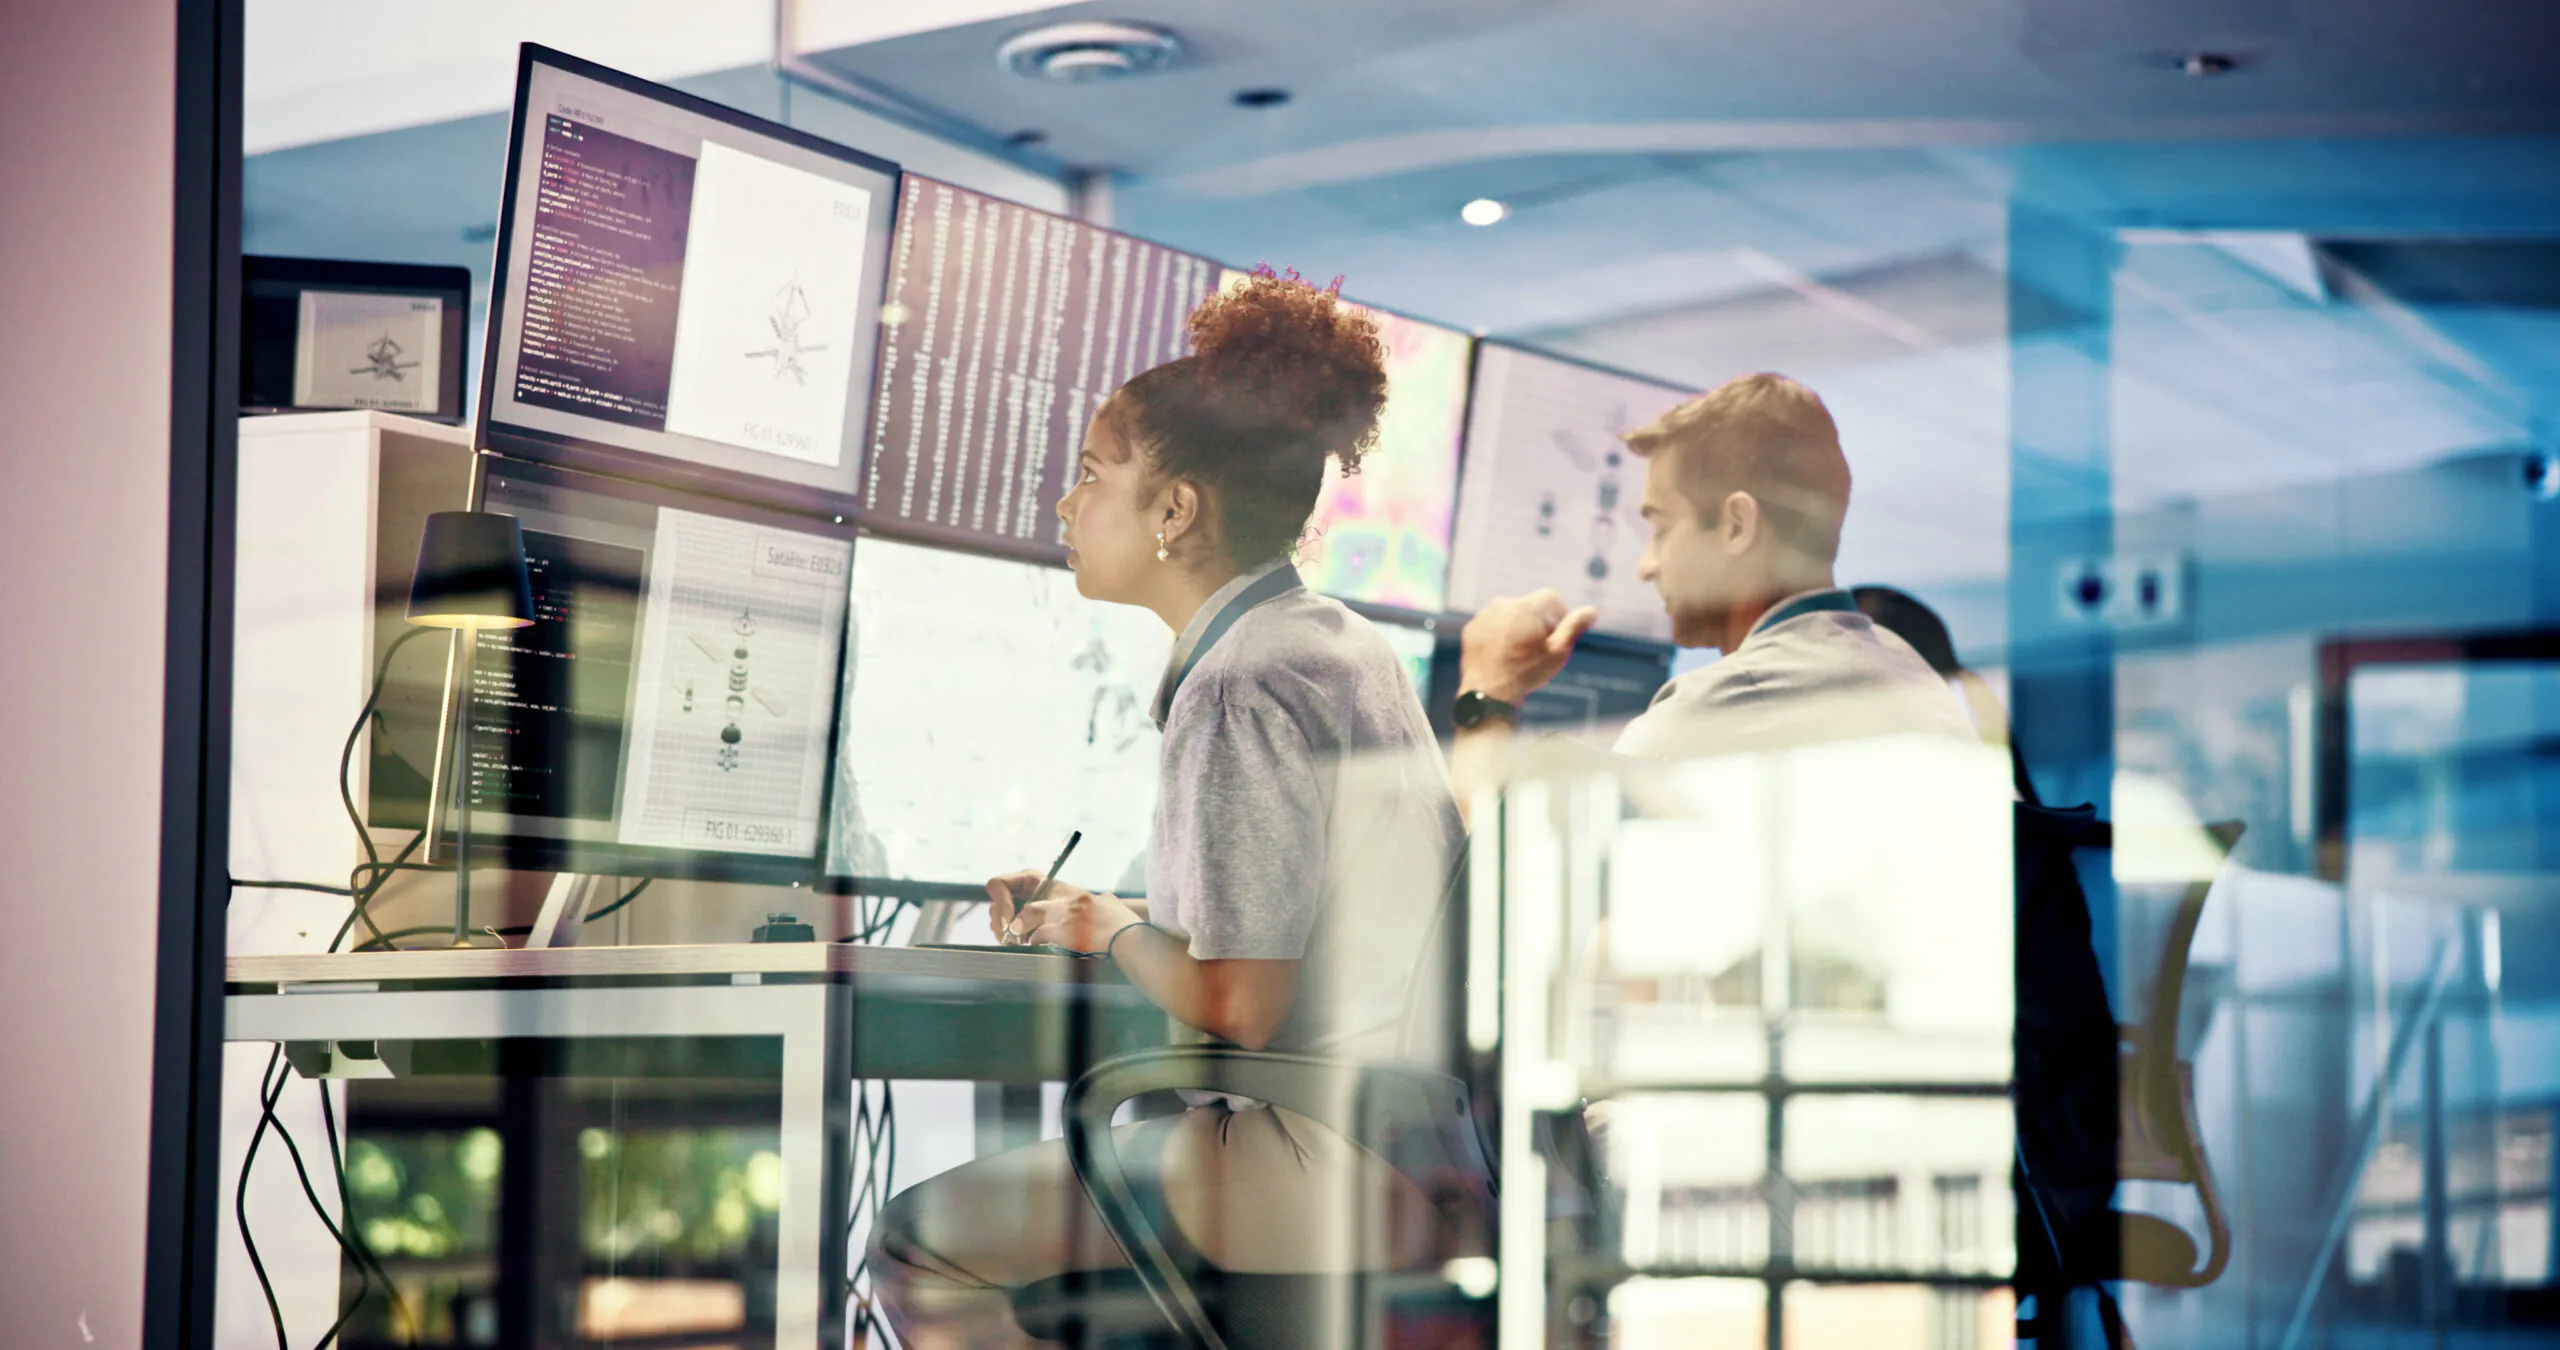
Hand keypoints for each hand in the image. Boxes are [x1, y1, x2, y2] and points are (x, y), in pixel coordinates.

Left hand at [985, 872, 1139, 954]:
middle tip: (1020, 931)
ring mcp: (1069, 917)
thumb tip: (1105, 901)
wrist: (1133, 941)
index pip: (1058, 902)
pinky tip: (1033, 950)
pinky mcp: (1066, 932)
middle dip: (1028, 920)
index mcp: (1086, 899)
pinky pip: (1040, 936)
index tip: (1040, 922)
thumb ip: (1106, 904)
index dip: (1045, 913)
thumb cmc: (1129, 931)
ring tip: (1024, 942)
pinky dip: (1034, 943)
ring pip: (1035, 919)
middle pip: (1039, 907)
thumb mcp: (1117, 910)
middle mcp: (1074, 903)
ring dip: (1029, 933)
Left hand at [1458, 589, 1597, 705]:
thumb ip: (1573, 627)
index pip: (1551, 596)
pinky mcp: (1472, 627)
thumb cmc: (1527, 672)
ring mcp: (1484, 615)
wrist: (1489, 692)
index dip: (1559, 612)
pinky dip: (1498, 633)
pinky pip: (1490, 623)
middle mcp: (1503, 604)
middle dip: (1537, 619)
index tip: (1557, 632)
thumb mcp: (1557, 652)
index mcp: (1526, 607)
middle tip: (1538, 646)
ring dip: (1517, 625)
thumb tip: (1591, 611)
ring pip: (1508, 613)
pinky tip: (1502, 653)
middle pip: (1529, 605)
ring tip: (1519, 651)